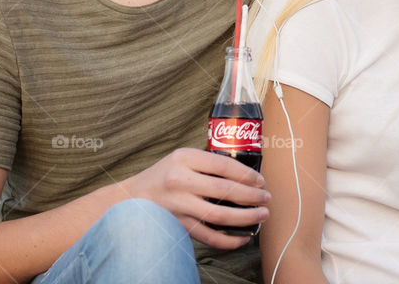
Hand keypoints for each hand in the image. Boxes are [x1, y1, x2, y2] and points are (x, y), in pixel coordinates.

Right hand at [124, 148, 269, 249]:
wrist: (132, 198)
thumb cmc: (163, 175)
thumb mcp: (181, 158)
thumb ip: (207, 163)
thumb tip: (245, 174)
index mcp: (184, 158)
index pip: (223, 165)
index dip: (247, 175)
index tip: (261, 181)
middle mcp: (180, 180)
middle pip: (225, 191)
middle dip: (252, 196)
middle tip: (267, 198)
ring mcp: (178, 205)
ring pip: (220, 215)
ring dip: (246, 217)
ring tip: (262, 215)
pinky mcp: (178, 225)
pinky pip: (209, 237)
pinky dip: (229, 240)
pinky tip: (243, 237)